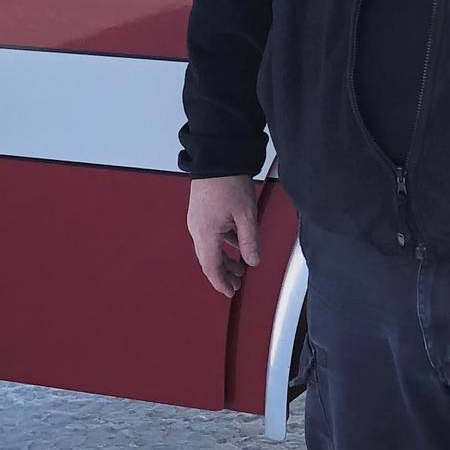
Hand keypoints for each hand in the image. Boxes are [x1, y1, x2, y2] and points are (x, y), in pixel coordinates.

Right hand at [186, 174, 260, 296]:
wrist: (217, 156)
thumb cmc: (229, 182)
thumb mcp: (246, 215)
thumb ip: (249, 241)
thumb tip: (253, 261)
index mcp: (205, 234)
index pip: (211, 267)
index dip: (221, 282)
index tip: (230, 292)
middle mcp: (197, 229)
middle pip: (209, 259)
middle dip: (224, 273)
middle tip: (237, 283)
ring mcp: (197, 219)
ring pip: (210, 247)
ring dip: (224, 258)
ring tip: (240, 267)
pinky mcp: (201, 211)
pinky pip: (211, 234)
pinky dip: (223, 243)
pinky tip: (236, 243)